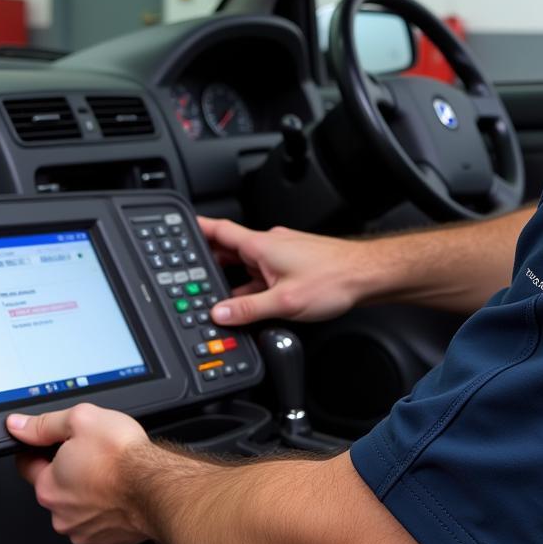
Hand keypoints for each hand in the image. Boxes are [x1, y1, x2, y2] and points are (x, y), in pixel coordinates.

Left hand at [7, 403, 151, 543]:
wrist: (157, 486)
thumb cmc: (123, 456)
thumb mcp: (81, 419)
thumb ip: (45, 424)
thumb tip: (17, 425)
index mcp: (48, 485)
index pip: (27, 464)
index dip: (40, 448)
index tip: (55, 443)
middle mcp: (59, 513)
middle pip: (56, 487)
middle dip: (70, 472)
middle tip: (94, 456)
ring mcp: (81, 532)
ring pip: (77, 508)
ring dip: (88, 494)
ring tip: (111, 477)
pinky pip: (97, 526)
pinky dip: (105, 513)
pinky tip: (118, 498)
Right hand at [197, 217, 368, 325]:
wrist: (367, 275)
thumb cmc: (334, 279)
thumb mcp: (284, 301)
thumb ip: (248, 309)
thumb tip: (220, 313)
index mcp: (261, 245)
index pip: (218, 230)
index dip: (195, 230)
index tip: (175, 230)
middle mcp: (269, 245)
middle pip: (228, 251)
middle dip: (209, 265)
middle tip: (189, 279)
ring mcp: (281, 254)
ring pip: (246, 266)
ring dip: (233, 280)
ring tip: (219, 299)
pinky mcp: (292, 265)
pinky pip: (262, 274)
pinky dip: (252, 286)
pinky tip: (252, 304)